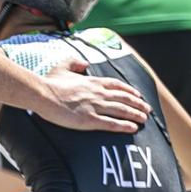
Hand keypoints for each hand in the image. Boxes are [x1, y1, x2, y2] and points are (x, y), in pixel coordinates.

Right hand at [34, 60, 149, 133]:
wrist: (42, 94)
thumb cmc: (50, 83)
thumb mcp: (62, 67)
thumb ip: (75, 63)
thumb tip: (85, 63)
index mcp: (92, 81)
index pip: (117, 85)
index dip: (130, 91)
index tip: (138, 95)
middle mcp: (98, 93)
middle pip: (124, 98)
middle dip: (138, 104)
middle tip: (147, 110)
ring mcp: (95, 106)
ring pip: (122, 110)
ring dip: (135, 115)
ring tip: (144, 119)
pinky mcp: (89, 120)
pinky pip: (112, 123)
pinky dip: (124, 126)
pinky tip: (133, 128)